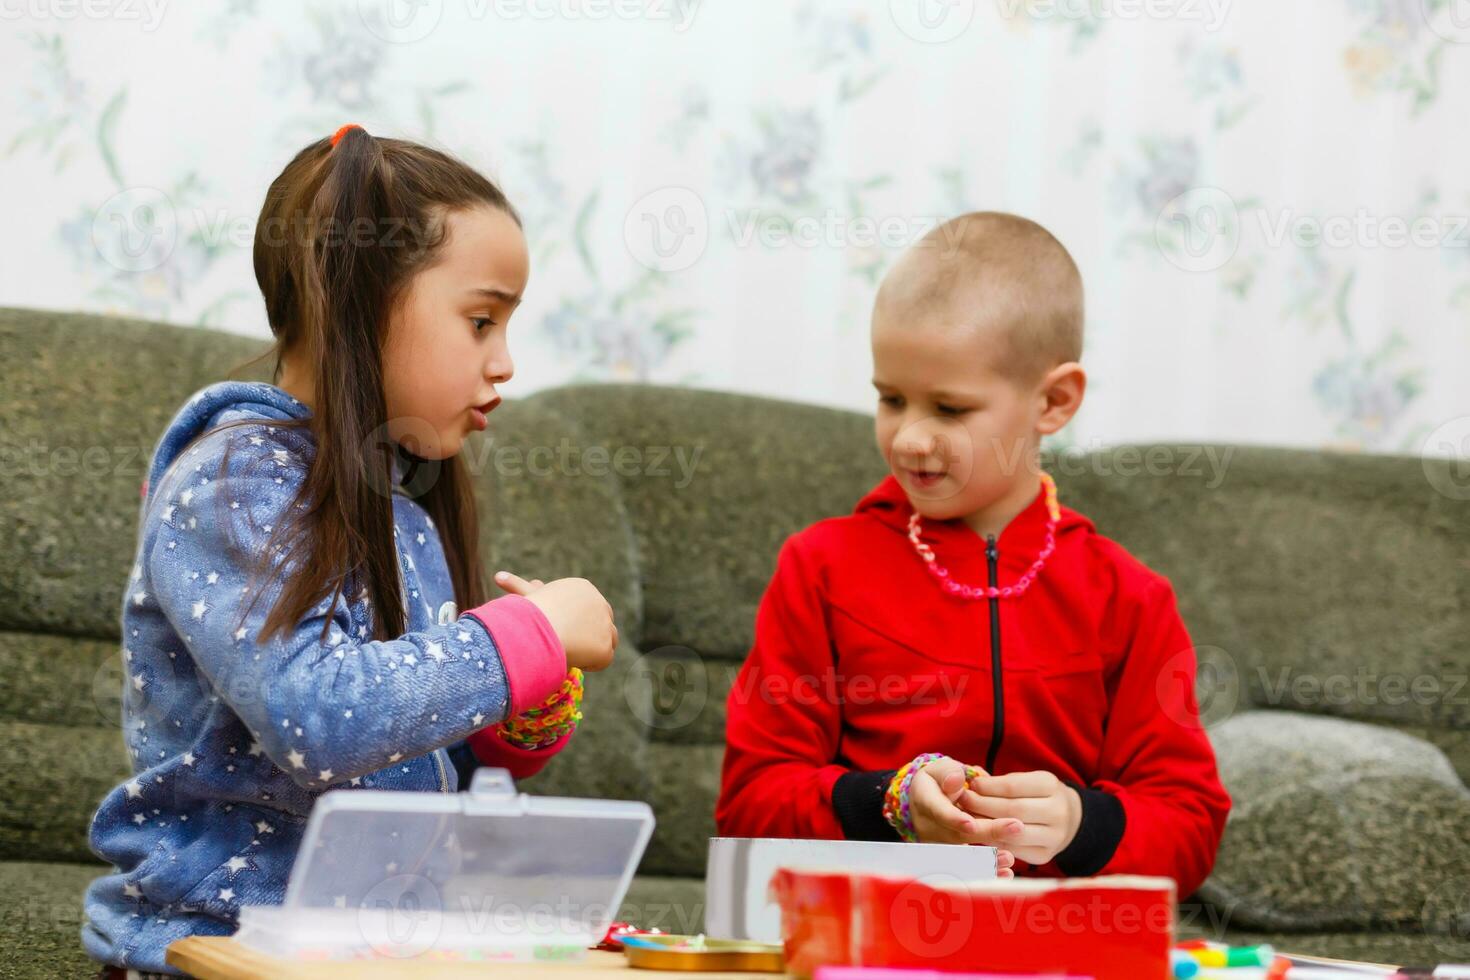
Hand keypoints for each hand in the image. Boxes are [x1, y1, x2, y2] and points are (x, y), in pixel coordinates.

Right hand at [494, 571, 616, 671]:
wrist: (538, 628)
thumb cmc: (527, 613)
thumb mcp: (528, 596)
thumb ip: (530, 591)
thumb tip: (518, 581)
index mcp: (583, 587)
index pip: (587, 603)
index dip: (580, 617)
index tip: (570, 627)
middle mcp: (599, 603)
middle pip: (603, 618)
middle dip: (596, 628)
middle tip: (588, 640)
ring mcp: (605, 625)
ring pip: (609, 637)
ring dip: (598, 646)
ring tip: (587, 653)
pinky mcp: (605, 648)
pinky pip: (604, 658)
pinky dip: (592, 663)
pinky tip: (579, 664)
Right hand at [908, 757, 1018, 875]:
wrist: (927, 799)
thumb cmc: (939, 780)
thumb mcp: (940, 769)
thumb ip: (948, 772)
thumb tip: (956, 780)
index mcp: (925, 802)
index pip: (939, 812)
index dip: (954, 819)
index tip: (971, 823)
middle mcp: (929, 828)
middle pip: (957, 836)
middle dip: (987, 834)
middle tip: (1016, 828)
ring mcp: (938, 847)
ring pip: (962, 857)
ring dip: (987, 859)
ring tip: (1010, 857)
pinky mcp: (949, 859)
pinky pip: (968, 869)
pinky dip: (987, 872)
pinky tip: (1006, 874)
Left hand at [963, 770, 1082, 866]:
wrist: (1067, 818)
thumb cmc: (1035, 794)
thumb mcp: (1025, 780)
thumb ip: (1000, 782)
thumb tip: (971, 779)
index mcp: (1051, 786)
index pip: (1011, 786)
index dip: (987, 787)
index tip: (970, 785)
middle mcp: (1057, 812)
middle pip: (1012, 810)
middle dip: (982, 805)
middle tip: (962, 801)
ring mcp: (1053, 837)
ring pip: (1012, 834)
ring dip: (985, 826)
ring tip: (967, 819)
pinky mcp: (1044, 855)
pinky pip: (1013, 850)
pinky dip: (994, 842)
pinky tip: (979, 834)